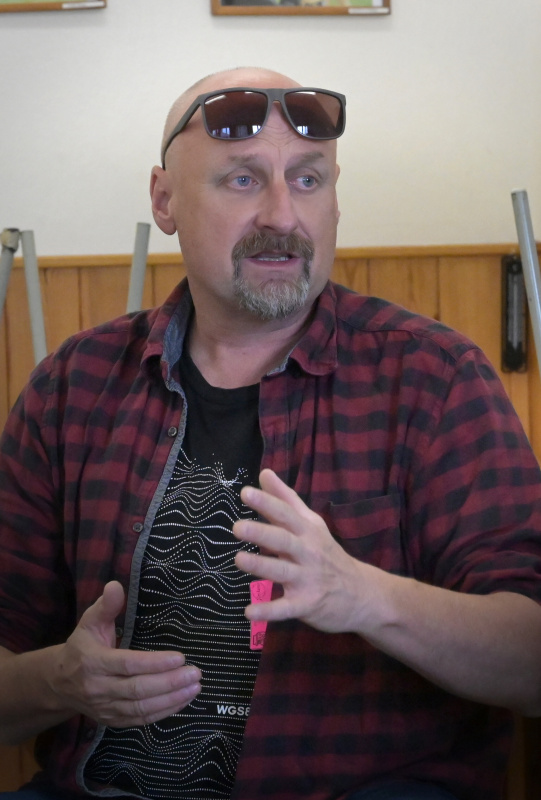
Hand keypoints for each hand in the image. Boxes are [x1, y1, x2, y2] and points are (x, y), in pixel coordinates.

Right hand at [49, 581, 200, 726]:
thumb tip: (116, 585)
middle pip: (138, 689)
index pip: (128, 665)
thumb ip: (106, 605)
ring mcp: (105, 708)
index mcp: (93, 662)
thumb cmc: (82, 647)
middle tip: (195, 673)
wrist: (60, 683)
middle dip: (170, 683)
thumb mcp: (89, 622)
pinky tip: (182, 700)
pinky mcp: (112, 721)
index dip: (154, 663)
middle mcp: (98, 688)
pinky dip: (163, 712)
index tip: (180, 657)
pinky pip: (140, 720)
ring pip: (141, 708)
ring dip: (171, 700)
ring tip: (195, 687)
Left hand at [233, 470, 364, 633]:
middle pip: (284, 540)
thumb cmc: (327, 554)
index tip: (246, 493)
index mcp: (307, 531)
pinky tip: (249, 611)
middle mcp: (308, 552)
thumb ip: (286, 499)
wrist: (362, 594)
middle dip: (262, 533)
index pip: (286, 513)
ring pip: (283, 572)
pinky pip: (286, 608)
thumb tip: (264, 473)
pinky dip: (269, 611)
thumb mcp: (312, 523)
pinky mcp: (307, 604)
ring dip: (261, 566)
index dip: (267, 503)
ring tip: (238, 560)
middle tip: (237, 527)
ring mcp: (308, 579)